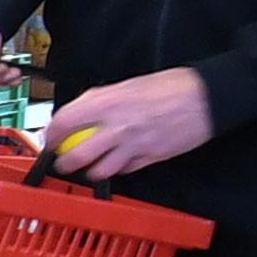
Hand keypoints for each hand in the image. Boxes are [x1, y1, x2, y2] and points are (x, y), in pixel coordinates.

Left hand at [42, 66, 212, 180]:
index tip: (51, 138)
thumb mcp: (127, 85)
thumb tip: (79, 113)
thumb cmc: (170, 86)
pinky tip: (118, 161)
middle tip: (63, 160)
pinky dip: (117, 170)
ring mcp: (133, 146)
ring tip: (90, 165)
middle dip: (63, 163)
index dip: (52, 134)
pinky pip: (124, 172)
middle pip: (75, 156)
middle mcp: (117, 127)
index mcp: (107, 103)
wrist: (205, 98)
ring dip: (90, 171)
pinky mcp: (149, 159)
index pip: (64, 122)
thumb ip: (100, 101)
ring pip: (98, 171)